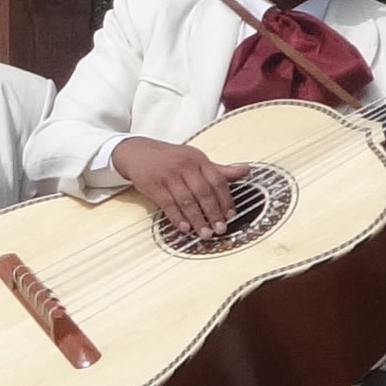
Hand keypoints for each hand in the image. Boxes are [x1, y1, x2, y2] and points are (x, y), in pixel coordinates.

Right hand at [113, 137, 250, 238]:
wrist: (137, 152)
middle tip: (221, 229)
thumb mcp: (197, 160)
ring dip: (197, 219)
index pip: (217, 180)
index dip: (225, 200)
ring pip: (187, 200)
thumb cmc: (172, 159)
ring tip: (206, 233)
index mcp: (198, 159)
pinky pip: (168, 204)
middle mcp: (185, 165)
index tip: (231, 215)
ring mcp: (168, 175)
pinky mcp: (153, 185)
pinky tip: (185, 228)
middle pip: (203, 192)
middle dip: (213, 213)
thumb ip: (221, 170)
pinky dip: (178, 218)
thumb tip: (247, 170)